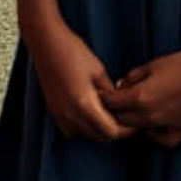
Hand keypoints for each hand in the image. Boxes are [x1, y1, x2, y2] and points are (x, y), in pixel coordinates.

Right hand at [26, 19, 130, 142]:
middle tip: (125, 118)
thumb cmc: (73, 52)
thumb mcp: (99, 72)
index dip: (126, 131)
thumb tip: (121, 108)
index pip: (111, 132)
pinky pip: (73, 129)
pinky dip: (83, 126)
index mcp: (84, 105)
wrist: (46, 43)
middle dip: (114, 130)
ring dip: (98, 129)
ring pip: (86, 135)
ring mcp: (59, 115)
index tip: (135, 124)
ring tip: (107, 112)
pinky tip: (89, 111)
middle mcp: (70, 115)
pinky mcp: (53, 111)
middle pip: (99, 137)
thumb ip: (111, 95)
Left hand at [102, 44, 180, 146]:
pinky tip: (156, 122)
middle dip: (116, 111)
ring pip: (138, 130)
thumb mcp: (152, 65)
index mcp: (139, 97)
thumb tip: (119, 87)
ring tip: (138, 109)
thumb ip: (131, 78)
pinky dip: (155, 133)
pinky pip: (160, 139)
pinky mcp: (180, 131)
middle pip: (121, 120)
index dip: (106, 98)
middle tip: (119, 103)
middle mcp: (149, 116)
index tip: (106, 94)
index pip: (111, 104)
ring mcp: (164, 126)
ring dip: (134, 121)